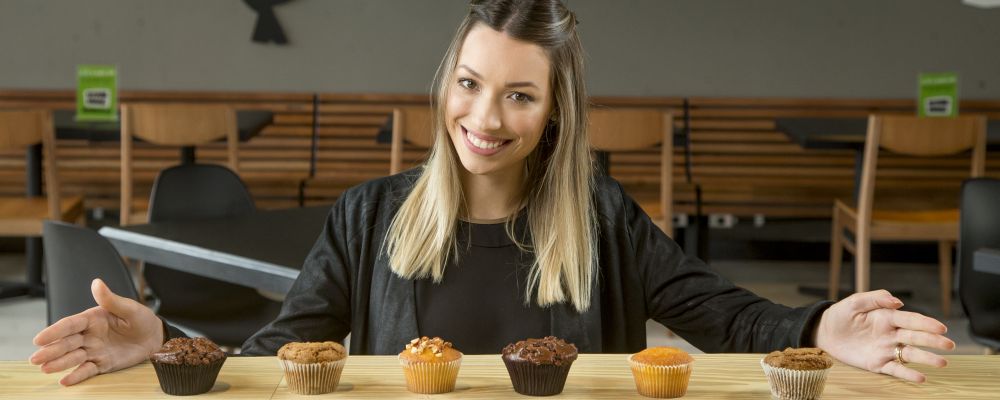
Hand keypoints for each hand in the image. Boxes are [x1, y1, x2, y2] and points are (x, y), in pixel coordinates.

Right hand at [29, 279, 163, 385]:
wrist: (155, 337)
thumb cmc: (141, 319)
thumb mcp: (129, 308)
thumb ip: (111, 299)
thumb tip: (97, 283)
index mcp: (92, 319)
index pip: (70, 325)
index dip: (54, 331)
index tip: (39, 339)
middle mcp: (89, 335)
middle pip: (66, 343)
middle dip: (50, 351)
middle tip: (35, 359)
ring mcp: (94, 350)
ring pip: (73, 357)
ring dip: (59, 363)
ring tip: (45, 369)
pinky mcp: (102, 363)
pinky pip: (87, 370)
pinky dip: (77, 375)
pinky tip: (65, 381)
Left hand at [814, 289, 954, 382]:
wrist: (825, 332)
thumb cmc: (841, 314)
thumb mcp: (854, 302)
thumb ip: (875, 298)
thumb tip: (897, 300)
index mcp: (887, 317)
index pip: (911, 319)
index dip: (926, 323)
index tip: (941, 327)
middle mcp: (891, 334)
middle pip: (915, 337)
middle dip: (933, 340)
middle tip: (949, 345)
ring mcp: (886, 349)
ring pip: (910, 354)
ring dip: (926, 358)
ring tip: (941, 363)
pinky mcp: (878, 363)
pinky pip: (895, 369)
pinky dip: (907, 374)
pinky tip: (920, 377)